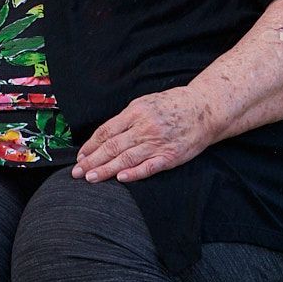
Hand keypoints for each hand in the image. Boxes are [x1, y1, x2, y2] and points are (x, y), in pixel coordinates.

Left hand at [72, 87, 217, 183]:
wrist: (205, 110)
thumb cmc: (173, 105)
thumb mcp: (146, 103)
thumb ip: (127, 118)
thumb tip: (105, 135)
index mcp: (136, 112)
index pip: (106, 131)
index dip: (91, 145)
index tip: (80, 156)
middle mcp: (144, 127)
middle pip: (112, 146)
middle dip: (92, 161)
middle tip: (77, 172)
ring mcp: (158, 142)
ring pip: (126, 158)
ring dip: (106, 169)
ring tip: (91, 178)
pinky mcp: (170, 156)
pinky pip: (149, 167)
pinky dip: (134, 173)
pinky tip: (120, 178)